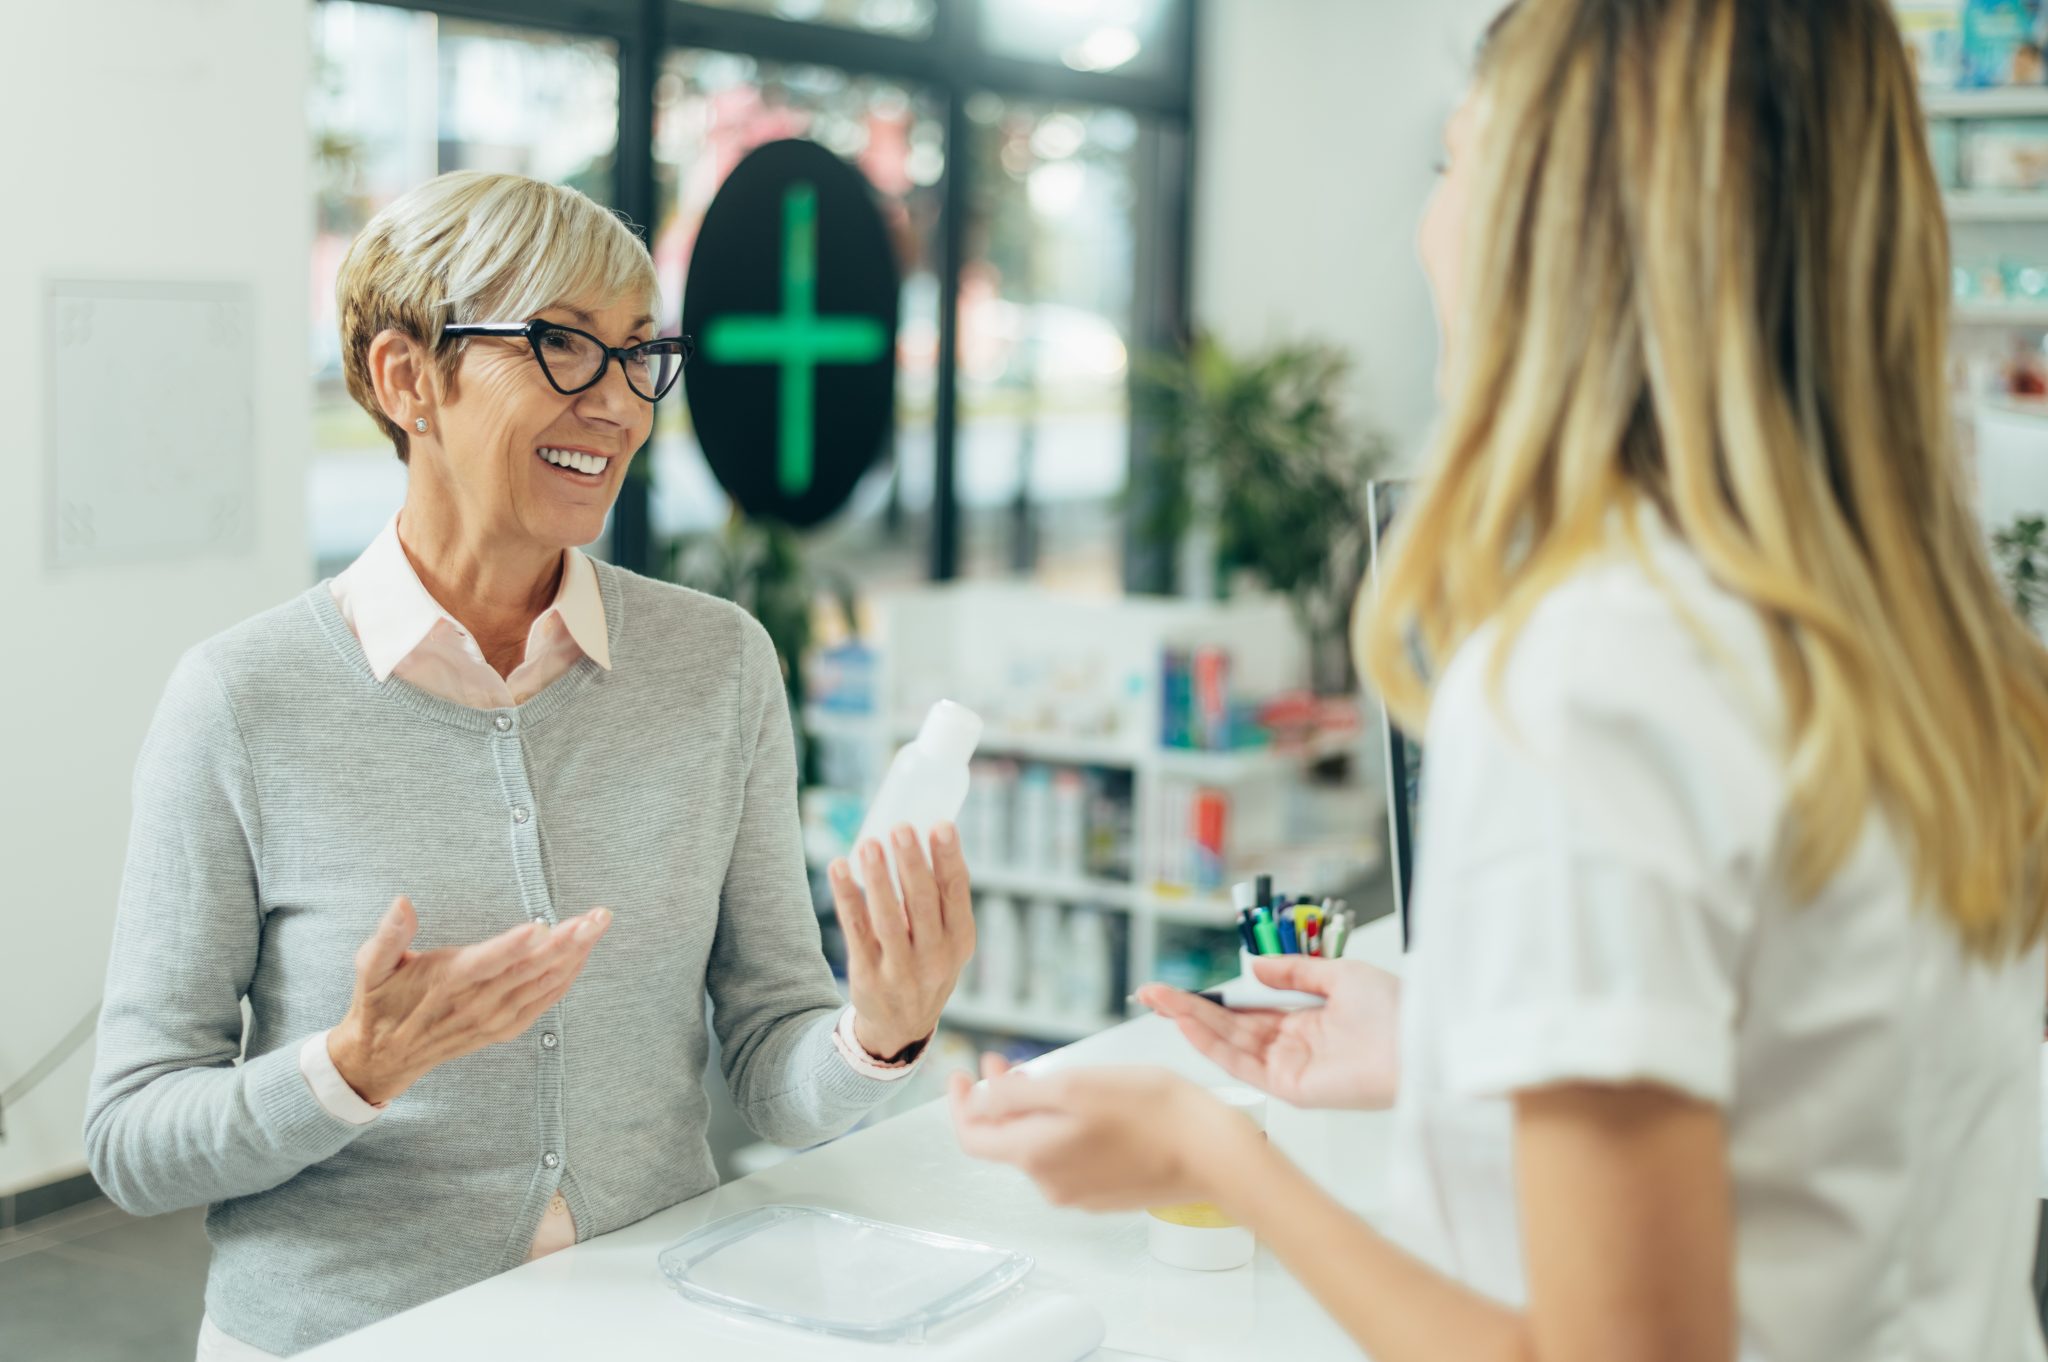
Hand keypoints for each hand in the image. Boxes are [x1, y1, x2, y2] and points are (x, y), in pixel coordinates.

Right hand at [328, 895, 612, 1105]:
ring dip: (574, 956)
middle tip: (596, 917)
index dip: (513, 946)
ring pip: (542, 985)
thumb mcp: (370, 967)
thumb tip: (401, 902)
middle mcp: (475, 1002)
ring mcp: (493, 1018)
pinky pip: (542, 1003)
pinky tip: (583, 958)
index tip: (541, 926)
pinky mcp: (503, 1028)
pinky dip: (566, 981)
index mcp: (446, 981)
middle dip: (566, 941)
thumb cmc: (379, 1003)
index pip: (486, 962)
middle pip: (528, 969)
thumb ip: (388, 935)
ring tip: (598, 927)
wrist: (382, 1058)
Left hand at [828, 823, 973, 1058]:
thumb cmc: (926, 963)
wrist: (901, 1026)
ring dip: (878, 879)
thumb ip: (939, 900)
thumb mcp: (946, 941)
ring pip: (888, 918)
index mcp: (959, 938)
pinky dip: (847, 897)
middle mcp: (934, 956)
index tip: (941, 825)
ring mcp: (901, 969)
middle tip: (901, 827)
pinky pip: (856, 931)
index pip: (956, 892)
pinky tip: (839, 868)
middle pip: (923, 903)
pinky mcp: (869, 975)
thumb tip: (916, 838)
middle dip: (912, 863)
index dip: (949, 858)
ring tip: (869, 844)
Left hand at [948, 1055, 1264, 1209]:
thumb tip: (977, 1101)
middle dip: (999, 1100)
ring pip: (1038, 1148)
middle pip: (1005, 1141)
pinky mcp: (1105, 1194)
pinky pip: (1067, 1160)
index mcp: (1035, 1156)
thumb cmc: (1151, 1112)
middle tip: (1005, 1062)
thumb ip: (1015, 1096)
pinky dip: (1062, 1130)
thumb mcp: (1074, 1085)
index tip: (961, 1074)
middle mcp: (1050, 1183)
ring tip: (1054, 1078)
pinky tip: (1085, 1108)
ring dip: (1033, 1113)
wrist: (1212, 1153)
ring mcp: (1079, 1193)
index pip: (972, 1138)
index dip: (960, 1104)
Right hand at [1136, 956, 1400, 1109]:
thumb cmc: (1395, 1011)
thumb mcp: (1341, 975)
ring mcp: (1289, 1069)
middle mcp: (1293, 1047)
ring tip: (1159, 1003)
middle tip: (1151, 993)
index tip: (1180, 987)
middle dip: (1189, 1009)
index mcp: (1306, 1022)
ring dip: (1192, 1023)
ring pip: (1229, 1045)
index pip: (1247, 1011)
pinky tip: (1189, 1025)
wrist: (1421, 1043)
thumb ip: (1296, 972)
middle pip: (1229, 1027)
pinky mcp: (1291, 1088)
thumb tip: (1255, 966)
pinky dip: (1214, 1045)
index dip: (1212, 999)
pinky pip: (1244, 1065)